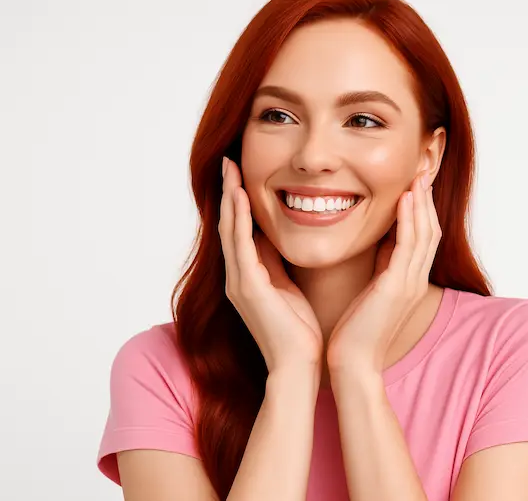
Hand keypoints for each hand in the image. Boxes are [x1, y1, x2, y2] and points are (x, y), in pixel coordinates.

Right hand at [218, 157, 322, 373]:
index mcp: (248, 277)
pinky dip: (239, 219)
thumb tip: (278, 237)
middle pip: (228, 224)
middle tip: (228, 160)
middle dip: (229, 192)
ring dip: (230, 197)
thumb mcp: (288, 287)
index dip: (238, 201)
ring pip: (230, 230)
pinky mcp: (248, 287)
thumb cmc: (299, 332)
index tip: (241, 173)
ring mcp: (239, 282)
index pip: (240, 231)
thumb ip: (279, 263)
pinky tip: (241, 196)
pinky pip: (240, 245)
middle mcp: (238, 277)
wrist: (298, 367)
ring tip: (230, 168)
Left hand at [326, 172, 440, 374]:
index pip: (422, 236)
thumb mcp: (372, 292)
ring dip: (422, 202)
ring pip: (424, 233)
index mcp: (409, 281)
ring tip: (419, 175)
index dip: (422, 208)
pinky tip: (406, 199)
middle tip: (424, 169)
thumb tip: (379, 242)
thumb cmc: (355, 332)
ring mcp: (409, 284)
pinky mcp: (397, 288)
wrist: (352, 364)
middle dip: (427, 199)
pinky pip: (408, 246)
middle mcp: (415, 280)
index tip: (416, 182)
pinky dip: (410, 220)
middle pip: (430, 229)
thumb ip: (380, 267)